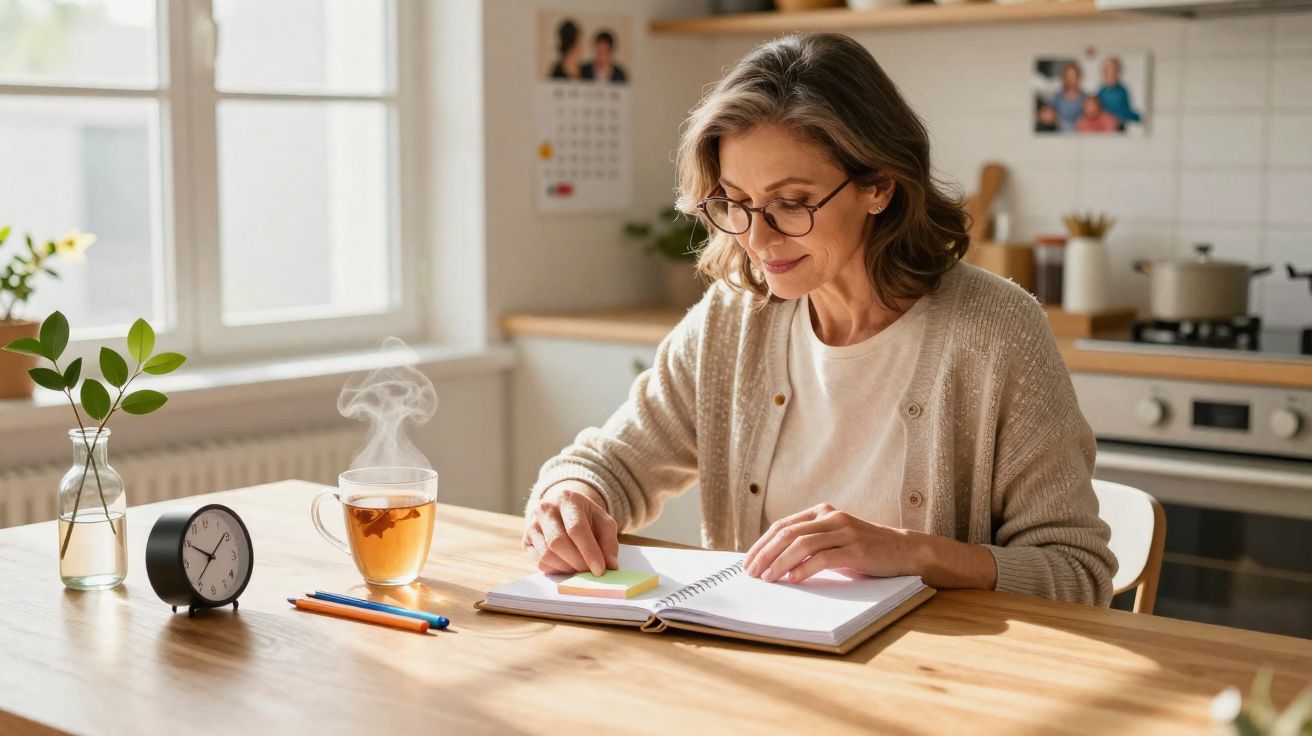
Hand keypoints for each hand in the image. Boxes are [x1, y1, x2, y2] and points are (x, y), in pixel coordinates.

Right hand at [523, 481, 618, 576]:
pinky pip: (539, 562)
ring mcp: (532, 525)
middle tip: (590, 572)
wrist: (561, 507)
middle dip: (577, 562)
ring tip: (580, 568)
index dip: (588, 551)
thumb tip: (610, 565)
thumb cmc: (584, 515)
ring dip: (566, 568)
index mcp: (566, 499)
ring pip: (546, 555)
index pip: (576, 528)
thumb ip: (609, 541)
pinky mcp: (526, 540)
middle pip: (558, 542)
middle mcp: (545, 510)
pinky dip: (556, 570)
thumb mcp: (602, 520)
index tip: (600, 569)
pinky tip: (567, 566)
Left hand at [744, 503, 913, 583]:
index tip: (748, 562)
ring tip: (768, 578)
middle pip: (788, 533)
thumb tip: (774, 562)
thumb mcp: (834, 539)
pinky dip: (804, 569)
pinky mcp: (856, 550)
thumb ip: (810, 543)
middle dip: (766, 554)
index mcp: (822, 512)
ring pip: (802, 544)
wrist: (903, 551)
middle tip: (752, 573)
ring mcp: (845, 532)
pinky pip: (823, 558)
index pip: (783, 525)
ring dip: (780, 562)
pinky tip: (793, 579)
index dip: (762, 543)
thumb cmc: (864, 549)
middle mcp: (832, 517)